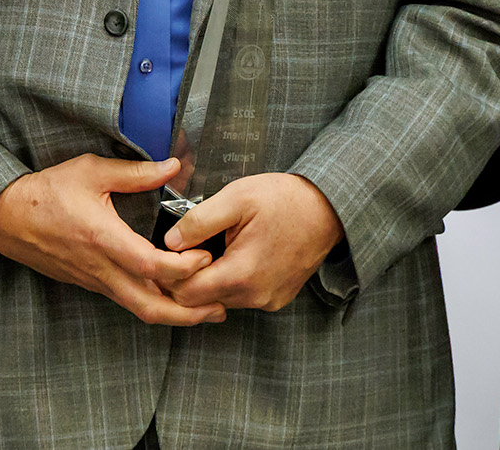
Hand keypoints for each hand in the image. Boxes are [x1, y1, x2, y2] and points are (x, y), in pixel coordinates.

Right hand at [0, 155, 225, 324]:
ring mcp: (95, 281)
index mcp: (103, 238)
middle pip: (150, 306)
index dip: (185, 268)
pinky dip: (155, 305)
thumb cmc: (46, 191)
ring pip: (139, 310)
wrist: (6, 216)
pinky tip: (174, 297)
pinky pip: (127, 302)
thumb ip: (135, 173)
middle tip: (221, 306)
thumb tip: (173, 166)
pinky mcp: (91, 284)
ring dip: (176, 315)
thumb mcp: (91, 171)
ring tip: (207, 309)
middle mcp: (101, 268)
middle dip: (189, 313)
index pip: (152, 267)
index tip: (206, 255)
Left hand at [162, 172, 343, 311]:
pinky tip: (233, 255)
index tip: (179, 247)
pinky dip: (229, 281)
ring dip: (209, 279)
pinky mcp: (277, 298)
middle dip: (187, 277)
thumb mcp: (236, 198)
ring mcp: (268, 300)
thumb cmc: (284, 200)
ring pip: (219, 300)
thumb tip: (170, 241)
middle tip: (191, 246)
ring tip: (214, 247)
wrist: (328, 208)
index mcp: (241, 275)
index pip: (186, 294)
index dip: (173, 272)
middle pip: (200, 302)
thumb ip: (199, 221)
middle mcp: (255, 296)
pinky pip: (240, 298)